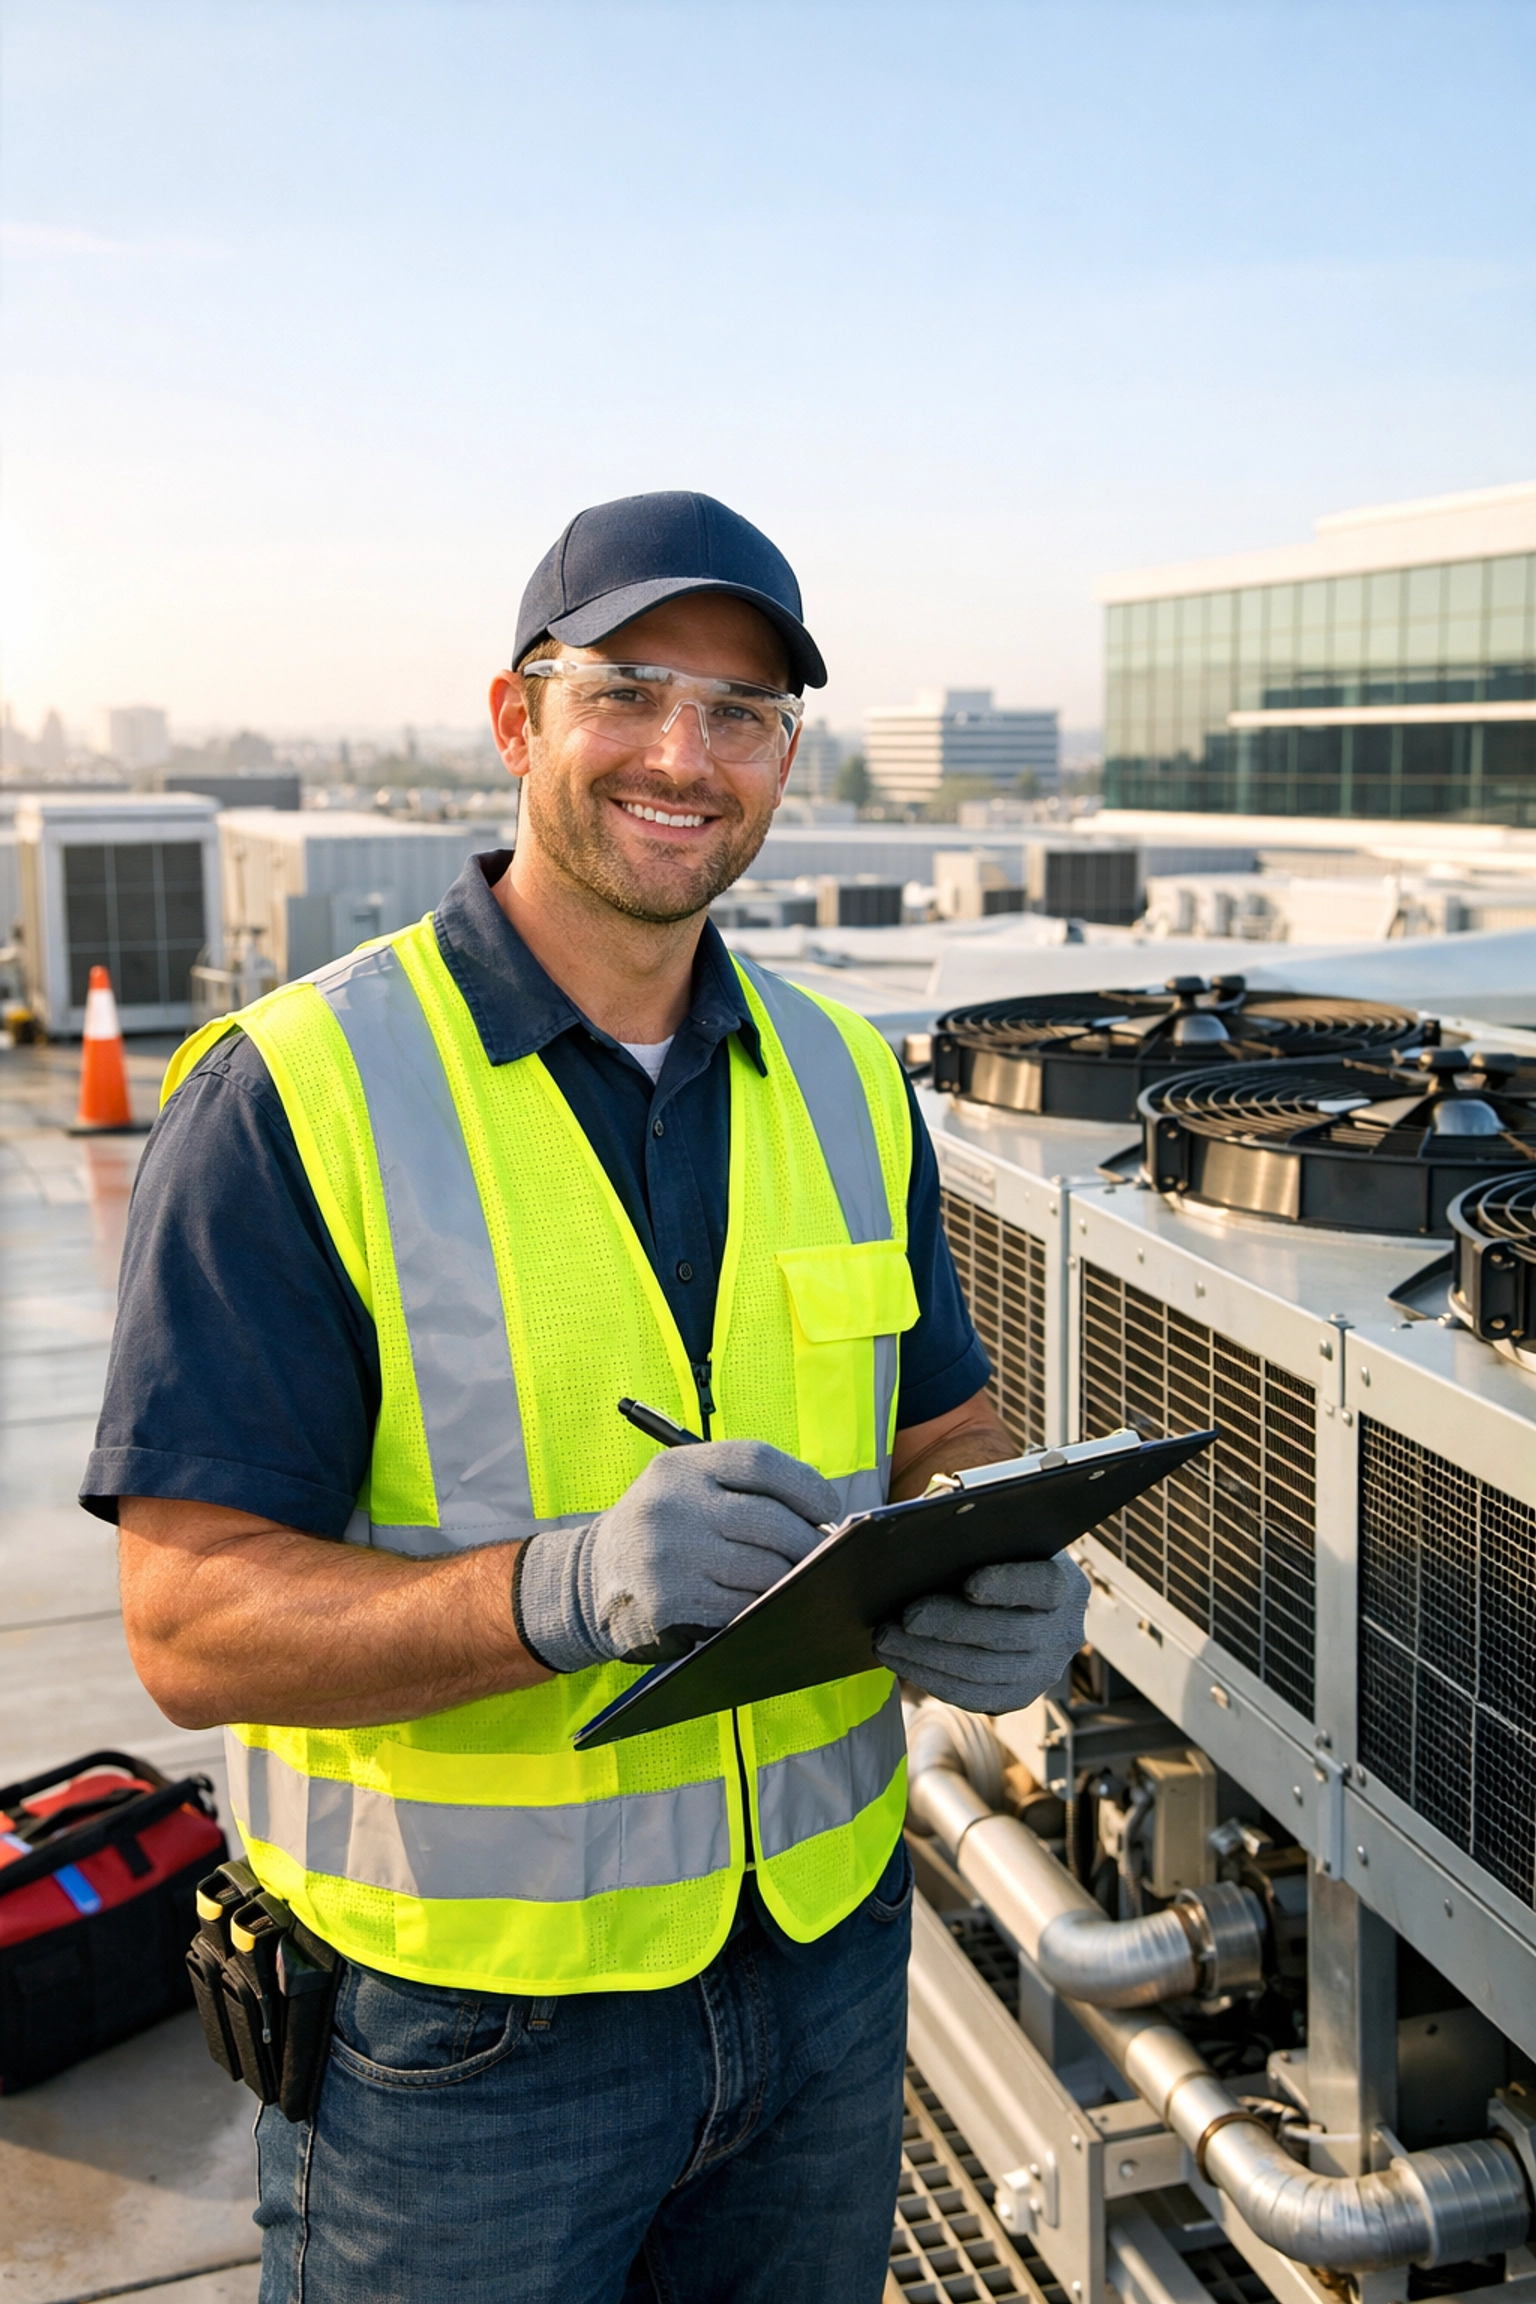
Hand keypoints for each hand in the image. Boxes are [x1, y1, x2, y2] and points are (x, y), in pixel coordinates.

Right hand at [514, 1441, 842, 1672]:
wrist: (591, 1579)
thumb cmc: (660, 1528)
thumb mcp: (684, 1488)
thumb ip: (740, 1490)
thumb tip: (819, 1518)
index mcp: (681, 1467)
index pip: (759, 1463)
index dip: (805, 1486)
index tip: (829, 1509)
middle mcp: (672, 1505)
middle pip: (769, 1521)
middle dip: (807, 1543)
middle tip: (823, 1554)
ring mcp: (669, 1555)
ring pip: (761, 1570)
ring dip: (790, 1579)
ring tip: (800, 1579)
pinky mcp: (668, 1601)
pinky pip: (739, 1607)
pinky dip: (762, 1607)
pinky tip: (766, 1604)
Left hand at [873, 1555, 1089, 1712]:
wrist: (1011, 1600)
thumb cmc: (992, 1557)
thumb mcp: (995, 1539)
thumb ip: (974, 1534)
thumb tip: (929, 1532)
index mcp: (1066, 1584)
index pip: (1042, 1585)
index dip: (1007, 1585)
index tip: (969, 1584)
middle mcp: (1064, 1633)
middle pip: (1006, 1633)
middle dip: (950, 1626)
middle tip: (905, 1617)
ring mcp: (1044, 1671)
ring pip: (984, 1671)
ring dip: (928, 1657)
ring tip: (887, 1640)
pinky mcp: (1019, 1697)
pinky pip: (973, 1696)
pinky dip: (932, 1679)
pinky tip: (901, 1661)